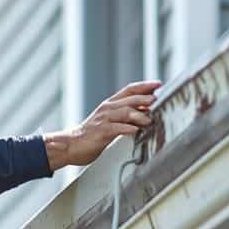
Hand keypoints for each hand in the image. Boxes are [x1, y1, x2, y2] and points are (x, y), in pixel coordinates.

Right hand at [44, 80, 160, 170]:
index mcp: (110, 105)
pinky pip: (116, 128)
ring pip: (124, 112)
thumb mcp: (110, 121)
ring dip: (139, 115)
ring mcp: (104, 120)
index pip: (129, 90)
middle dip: (144, 98)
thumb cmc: (92, 134)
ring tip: (149, 120)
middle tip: (156, 99)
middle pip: (129, 99)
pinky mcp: (101, 132)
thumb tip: (146, 111)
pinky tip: (136, 130)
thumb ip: (126, 115)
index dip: (144, 86)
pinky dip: (127, 129)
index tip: (158, 84)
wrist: (71, 145)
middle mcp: (107, 109)